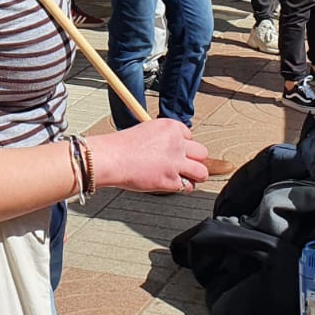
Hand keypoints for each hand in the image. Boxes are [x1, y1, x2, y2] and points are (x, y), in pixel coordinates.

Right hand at [88, 119, 209, 193]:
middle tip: (184, 165)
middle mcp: (177, 142)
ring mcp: (176, 162)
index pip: (190, 136)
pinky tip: (171, 184)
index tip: (175, 152)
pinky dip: (181, 187)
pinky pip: (187, 186)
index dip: (183, 146)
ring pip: (202, 172)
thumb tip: (170, 150)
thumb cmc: (122, 147)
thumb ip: (164, 139)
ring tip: (185, 177)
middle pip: (201, 153)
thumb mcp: (147, 131)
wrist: (112, 158)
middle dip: (194, 160)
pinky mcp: (172, 179)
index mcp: (171, 127)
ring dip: (194, 176)